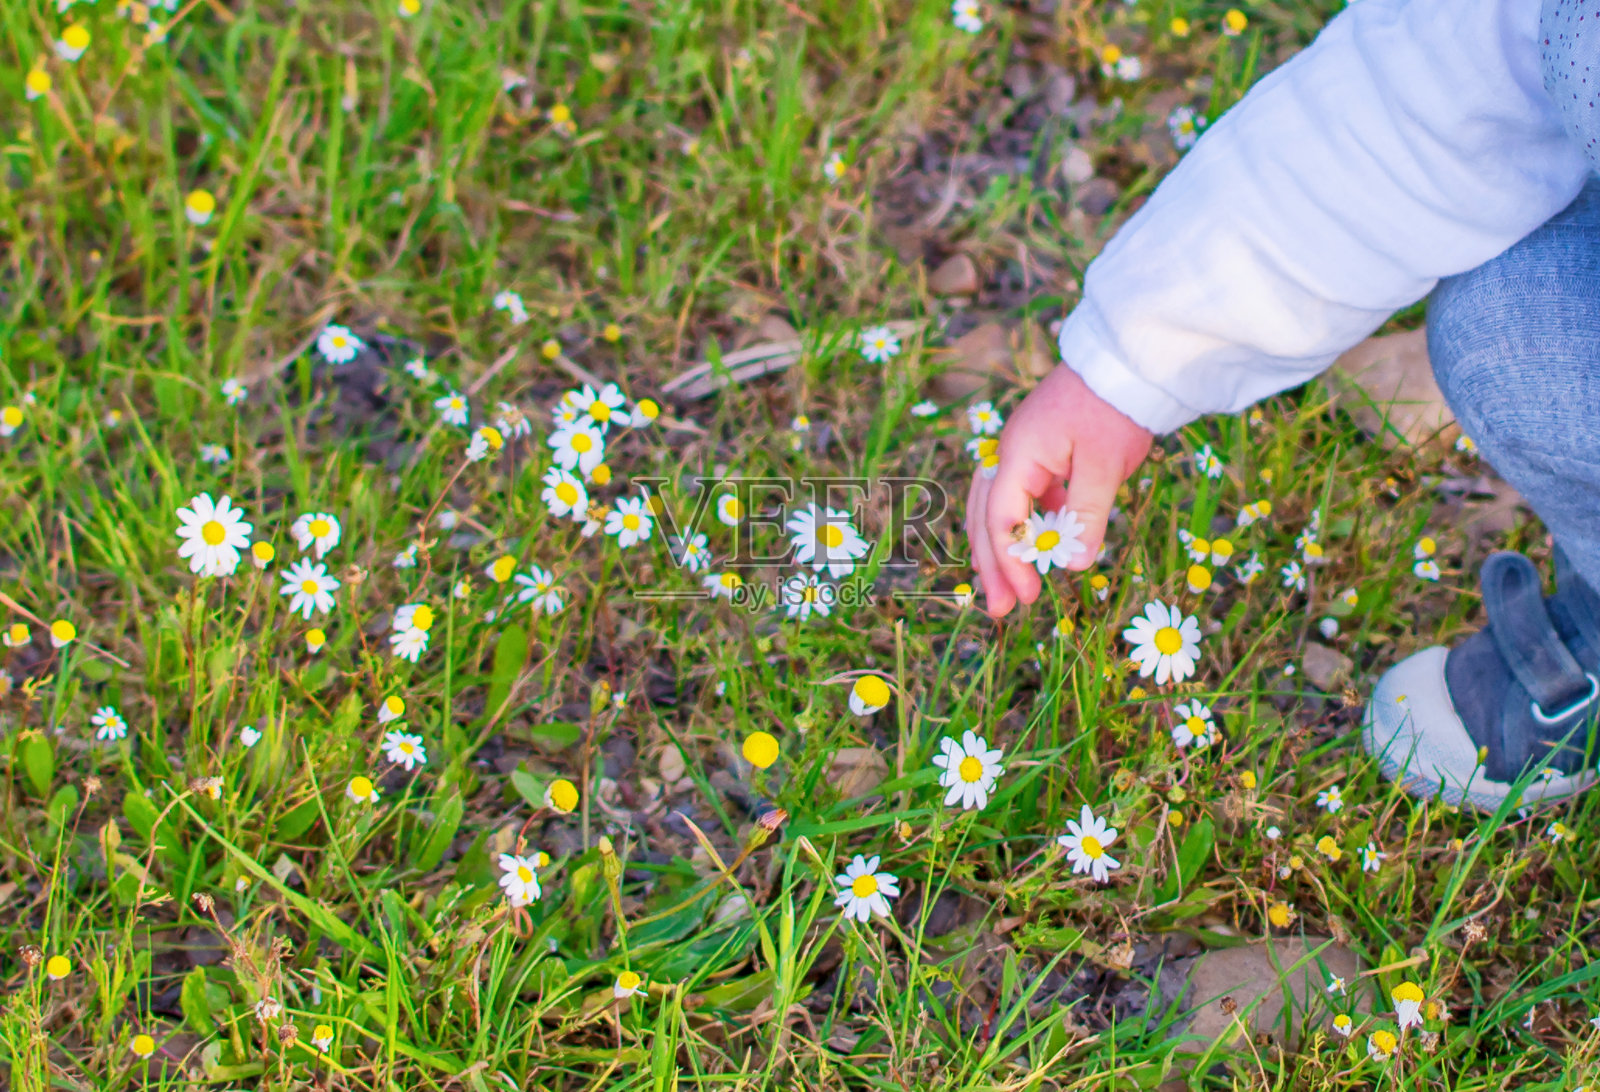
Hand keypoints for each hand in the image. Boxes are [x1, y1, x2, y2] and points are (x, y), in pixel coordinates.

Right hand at [965, 364, 1152, 616]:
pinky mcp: (1040, 453)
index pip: (1001, 518)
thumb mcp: (1105, 465)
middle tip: (1002, 611)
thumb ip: (1086, 515)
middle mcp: (1009, 453)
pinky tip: (1039, 552)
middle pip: (985, 517)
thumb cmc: (1115, 406)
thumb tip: (1074, 565)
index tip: (1028, 596)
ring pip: (996, 509)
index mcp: (1018, 453)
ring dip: (1002, 550)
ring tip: (1009, 590)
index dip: (1012, 561)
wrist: (1128, 360)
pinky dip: (1024, 528)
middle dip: (993, 565)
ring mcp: (1022, 452)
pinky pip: (1021, 498)